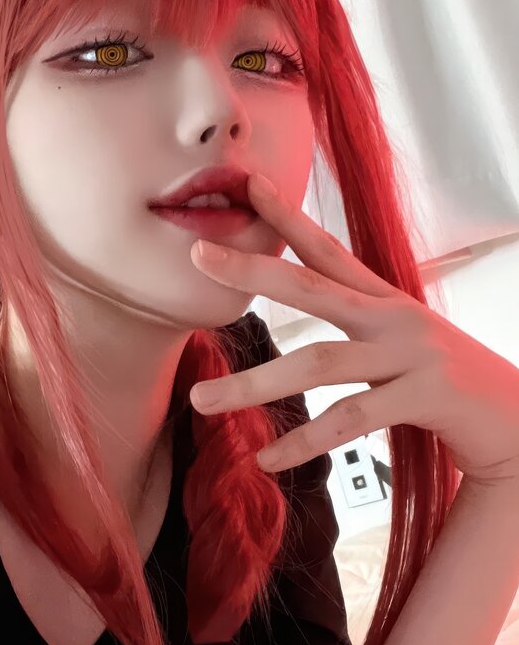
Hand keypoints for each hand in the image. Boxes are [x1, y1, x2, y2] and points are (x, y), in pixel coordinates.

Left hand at [188, 174, 518, 484]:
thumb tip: (300, 351)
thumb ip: (355, 338)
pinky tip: (265, 459)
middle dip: (253, 269)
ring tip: (202, 401)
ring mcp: (412, 353)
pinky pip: (350, 419)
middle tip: (198, 257)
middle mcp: (396, 317)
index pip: (328, 250)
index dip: (287, 217)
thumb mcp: (398, 350)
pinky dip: (303, 441)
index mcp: (384, 302)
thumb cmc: (445, 388)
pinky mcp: (427, 395)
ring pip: (318, 362)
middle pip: (312, 285)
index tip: (247, 185)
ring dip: (254, 384)